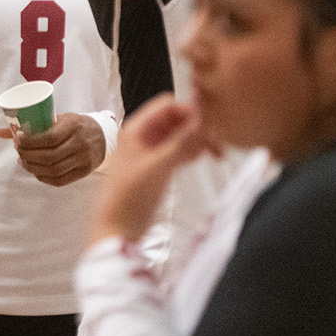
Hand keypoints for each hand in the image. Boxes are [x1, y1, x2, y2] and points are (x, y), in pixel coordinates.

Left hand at [0, 112, 106, 187]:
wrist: (103, 136)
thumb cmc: (76, 125)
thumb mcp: (59, 119)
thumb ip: (33, 125)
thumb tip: (0, 132)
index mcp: (74, 125)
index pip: (50, 137)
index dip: (31, 143)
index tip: (18, 142)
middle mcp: (80, 143)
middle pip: (50, 156)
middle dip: (29, 156)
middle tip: (19, 153)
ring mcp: (83, 159)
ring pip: (54, 169)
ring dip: (34, 168)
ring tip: (24, 162)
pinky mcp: (84, 171)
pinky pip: (61, 180)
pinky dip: (44, 178)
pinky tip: (36, 171)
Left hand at [89, 96, 211, 242]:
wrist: (118, 230)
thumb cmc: (128, 199)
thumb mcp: (159, 167)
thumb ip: (182, 142)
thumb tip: (202, 119)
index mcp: (136, 129)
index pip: (168, 106)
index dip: (190, 111)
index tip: (211, 123)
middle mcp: (142, 136)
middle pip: (176, 119)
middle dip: (197, 127)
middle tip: (218, 141)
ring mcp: (150, 151)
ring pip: (179, 135)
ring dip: (197, 140)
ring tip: (215, 152)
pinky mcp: (157, 166)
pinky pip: (177, 150)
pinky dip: (191, 151)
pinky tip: (202, 158)